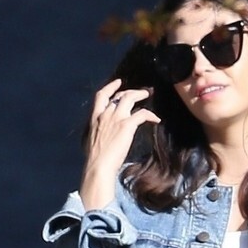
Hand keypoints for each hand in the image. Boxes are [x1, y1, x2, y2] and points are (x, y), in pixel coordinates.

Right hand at [81, 79, 159, 208]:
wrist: (98, 166)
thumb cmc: (94, 159)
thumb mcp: (91, 140)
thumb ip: (98, 132)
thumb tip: (102, 133)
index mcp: (95, 118)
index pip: (101, 96)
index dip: (111, 87)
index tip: (118, 82)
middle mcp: (105, 114)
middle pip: (119, 95)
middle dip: (131, 91)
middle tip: (141, 92)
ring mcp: (116, 118)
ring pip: (130, 98)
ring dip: (140, 94)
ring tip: (148, 95)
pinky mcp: (126, 125)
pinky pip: (142, 114)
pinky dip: (150, 115)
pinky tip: (156, 119)